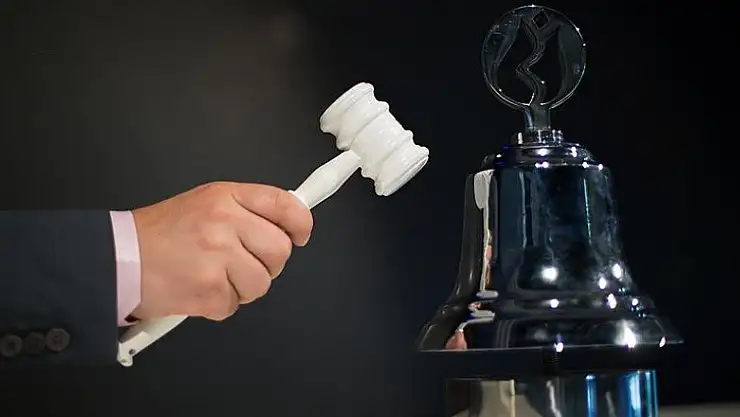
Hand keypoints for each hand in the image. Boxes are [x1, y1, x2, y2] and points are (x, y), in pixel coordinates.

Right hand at [129, 182, 312, 321]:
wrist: (116, 260)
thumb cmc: (157, 234)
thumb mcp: (203, 204)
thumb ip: (243, 211)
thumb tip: (284, 224)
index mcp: (225, 197)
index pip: (284, 205)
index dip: (300, 223)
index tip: (300, 234)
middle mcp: (225, 222)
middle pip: (280, 251)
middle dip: (266, 263)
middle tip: (241, 262)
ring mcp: (218, 257)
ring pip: (262, 283)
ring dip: (241, 286)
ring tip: (212, 275)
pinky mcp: (209, 290)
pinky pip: (235, 304)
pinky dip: (219, 303)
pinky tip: (198, 288)